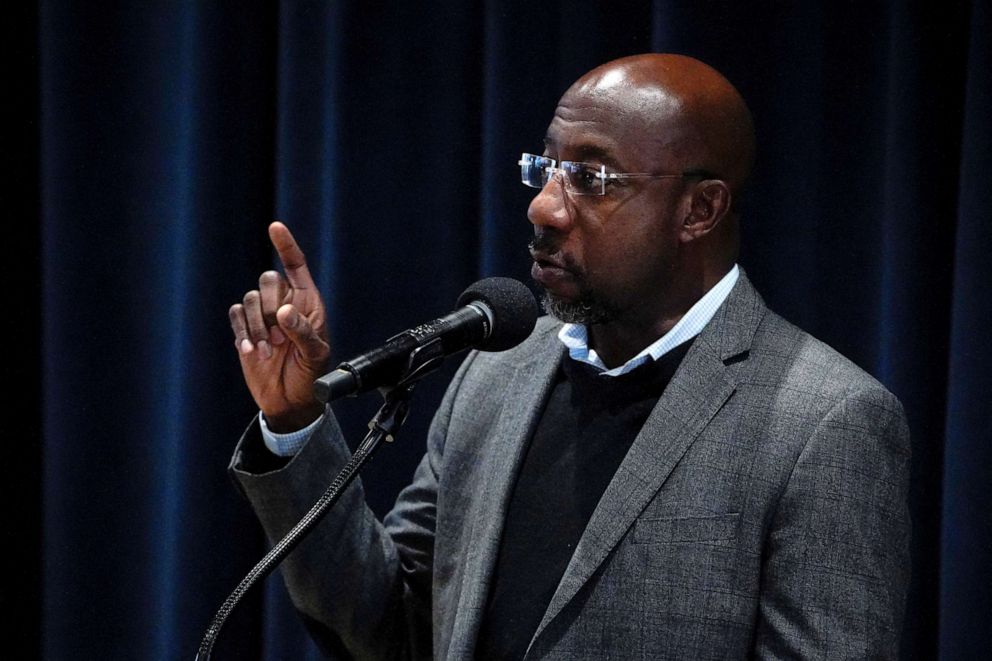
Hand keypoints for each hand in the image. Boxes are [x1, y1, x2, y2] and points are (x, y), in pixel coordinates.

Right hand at [229, 222, 330, 431]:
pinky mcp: (245, 330)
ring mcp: (263, 316)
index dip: (286, 245)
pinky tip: (254, 352)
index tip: (275, 227)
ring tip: (270, 351)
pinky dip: (242, 333)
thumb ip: (302, 332)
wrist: (289, 401)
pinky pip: (235, 315)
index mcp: (308, 303)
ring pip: (249, 299)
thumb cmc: (311, 376)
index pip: (296, 265)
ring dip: (256, 326)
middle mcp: (284, 304)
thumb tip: (283, 311)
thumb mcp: (315, 355)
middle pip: (268, 279)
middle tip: (280, 336)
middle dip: (269, 305)